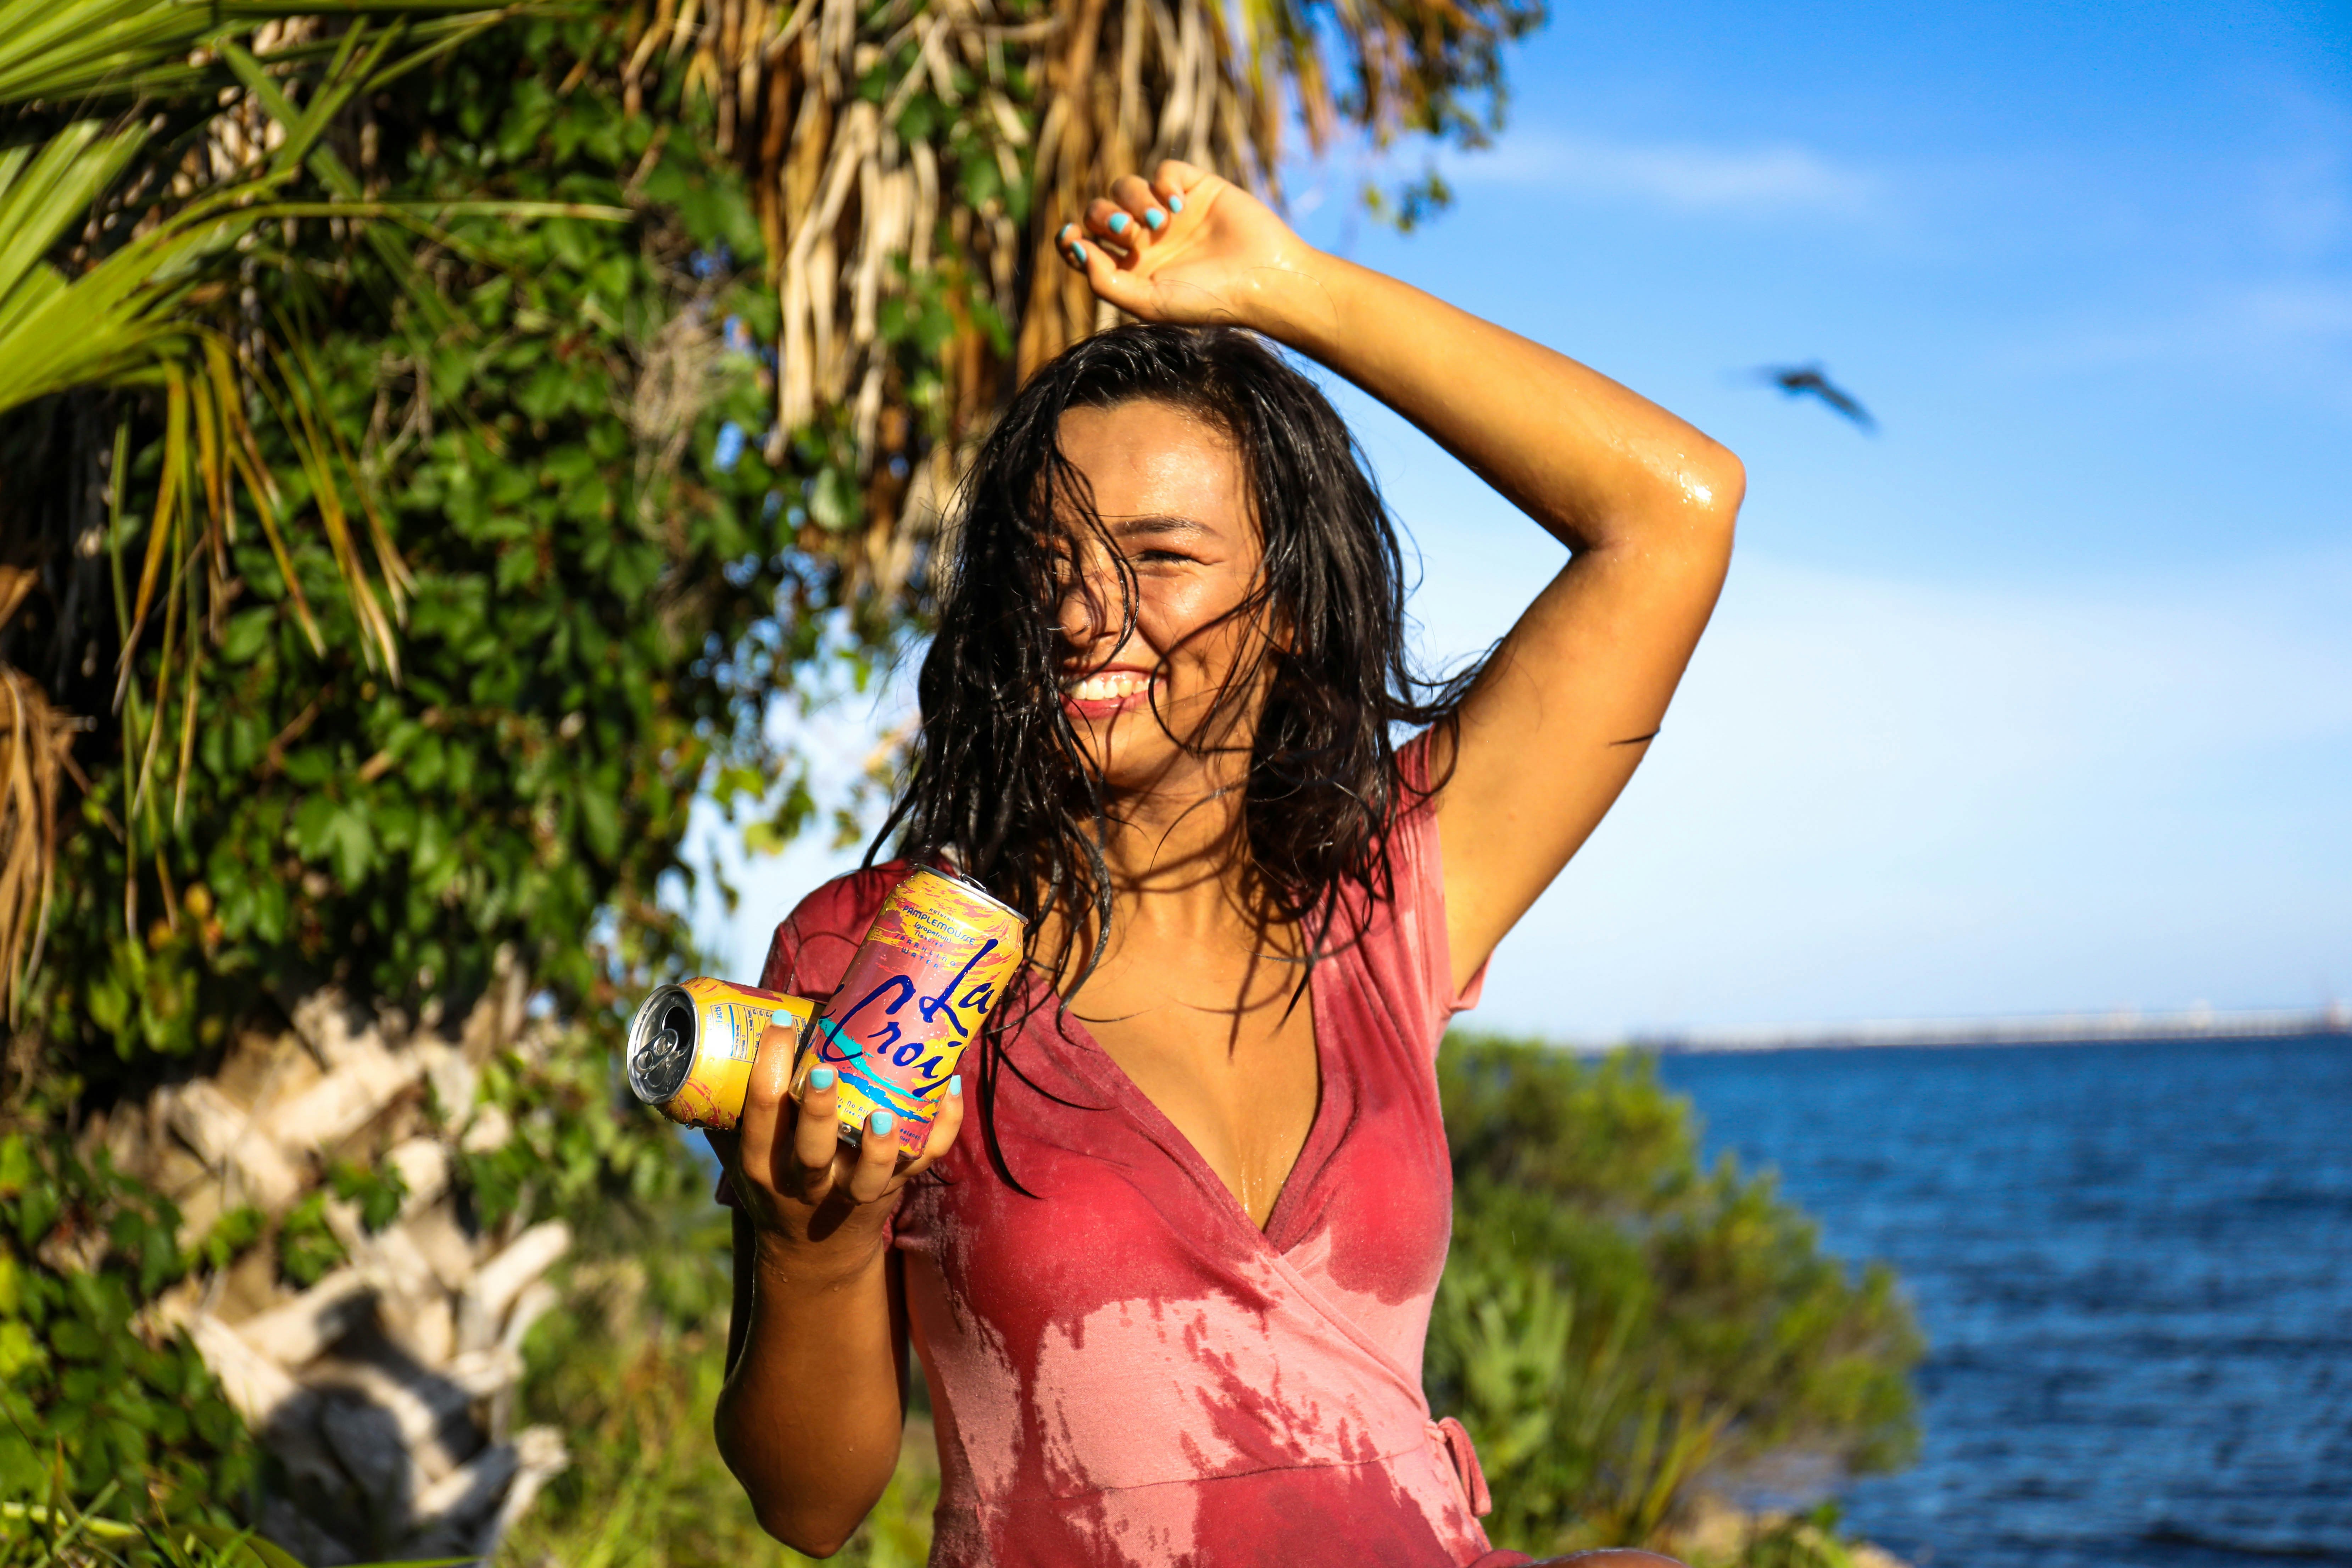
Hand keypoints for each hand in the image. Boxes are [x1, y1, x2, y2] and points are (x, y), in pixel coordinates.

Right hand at [707, 1021, 963, 1270]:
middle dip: (816, 1113)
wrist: (814, 1252)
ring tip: (886, 1109)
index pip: (759, 1118)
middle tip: (822, 1071)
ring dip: (880, 1144)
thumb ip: (730, 1108)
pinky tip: (948, 1085)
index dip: (766, 1068)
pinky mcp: (895, 1189)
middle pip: (811, 1154)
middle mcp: (808, 1183)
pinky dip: (942, 1127)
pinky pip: (923, 1161)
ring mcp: (854, 1191)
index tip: (779, 1022)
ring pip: (870, 1176)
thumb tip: (713, 1037)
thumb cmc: (776, 1179)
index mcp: (764, 1166)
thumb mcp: (743, 1153)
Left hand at [1053, 160, 1330, 337]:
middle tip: (1128, 232)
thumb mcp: (1148, 302)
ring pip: (1126, 186)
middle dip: (1105, 217)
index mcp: (1132, 269)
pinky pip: (1164, 171)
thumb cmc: (1207, 300)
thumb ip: (1105, 281)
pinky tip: (1180, 205)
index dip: (1071, 238)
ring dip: (1134, 199)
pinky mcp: (1196, 187)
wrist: (1261, 280)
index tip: (1070, 235)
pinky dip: (1164, 183)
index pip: (1087, 245)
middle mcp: (1147, 239)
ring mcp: (1170, 211)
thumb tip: (1078, 250)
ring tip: (1160, 222)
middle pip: (1100, 211)